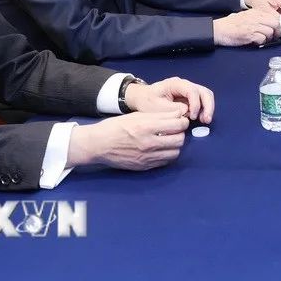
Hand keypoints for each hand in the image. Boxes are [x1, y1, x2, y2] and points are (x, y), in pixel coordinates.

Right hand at [67, 110, 188, 170]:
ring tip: (168, 139)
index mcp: (146, 127)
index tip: (180, 120)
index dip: (182, 121)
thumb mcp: (136, 115)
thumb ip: (158, 115)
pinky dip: (167, 154)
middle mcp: (148, 143)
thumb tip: (178, 114)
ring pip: (175, 152)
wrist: (98, 145)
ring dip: (175, 145)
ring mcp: (147, 157)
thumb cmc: (116, 126)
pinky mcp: (144, 166)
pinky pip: (165, 161)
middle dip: (180, 133)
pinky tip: (161, 148)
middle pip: (179, 140)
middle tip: (175, 130)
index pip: (177, 125)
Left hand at [123, 76, 214, 123]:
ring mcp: (188, 90)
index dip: (196, 104)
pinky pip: (201, 100)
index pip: (192, 91)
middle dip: (207, 106)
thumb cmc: (147, 101)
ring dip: (208, 108)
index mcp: (176, 83)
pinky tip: (201, 119)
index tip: (192, 117)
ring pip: (205, 95)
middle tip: (206, 120)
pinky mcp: (189, 97)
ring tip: (205, 121)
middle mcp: (185, 84)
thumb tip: (188, 112)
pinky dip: (204, 109)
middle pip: (204, 91)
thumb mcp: (157, 107)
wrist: (142, 98)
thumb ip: (173, 109)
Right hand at [213, 7, 280, 45]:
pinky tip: (256, 42)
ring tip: (263, 40)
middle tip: (274, 37)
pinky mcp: (248, 34)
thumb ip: (256, 18)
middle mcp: (255, 17)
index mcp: (255, 12)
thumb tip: (268, 25)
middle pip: (275, 23)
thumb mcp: (245, 16)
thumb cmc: (230, 24)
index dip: (277, 25)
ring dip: (268, 38)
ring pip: (269, 32)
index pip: (273, 16)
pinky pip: (262, 39)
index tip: (276, 30)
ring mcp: (252, 26)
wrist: (218, 29)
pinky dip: (261, 42)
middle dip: (277, 32)